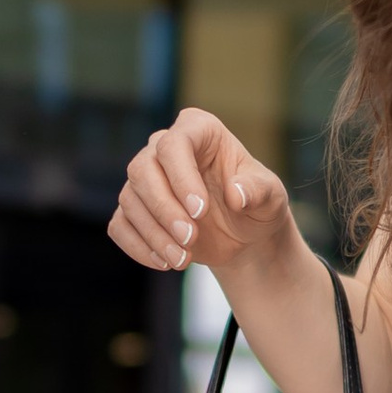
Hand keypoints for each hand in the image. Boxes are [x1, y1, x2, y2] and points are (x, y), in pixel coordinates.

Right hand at [109, 109, 295, 278]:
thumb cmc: (257, 204)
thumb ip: (259, 191)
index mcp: (198, 130)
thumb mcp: (271, 197)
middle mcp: (163, 147)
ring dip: (154, 234)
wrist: (243, 234)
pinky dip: (138, 246)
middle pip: (142, 169)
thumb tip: (236, 195)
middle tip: (190, 239)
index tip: (200, 210)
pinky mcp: (134, 209)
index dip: (181, 177)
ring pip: (130, 199)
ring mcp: (145, 179)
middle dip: (164, 209)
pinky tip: (163, 262)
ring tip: (182, 260)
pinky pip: (120, 225)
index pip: (174, 144)